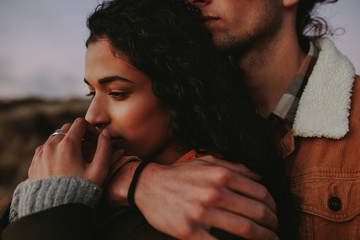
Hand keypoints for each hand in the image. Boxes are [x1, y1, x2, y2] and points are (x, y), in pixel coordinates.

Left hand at [28, 118, 113, 186]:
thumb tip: (105, 133)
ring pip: (54, 137)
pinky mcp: (34, 163)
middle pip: (66, 128)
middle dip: (78, 134)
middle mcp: (52, 146)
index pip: (79, 123)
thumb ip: (105, 148)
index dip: (90, 129)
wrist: (57, 210)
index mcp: (68, 145)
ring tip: (75, 156)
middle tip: (86, 147)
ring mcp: (41, 154)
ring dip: (66, 141)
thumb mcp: (99, 170)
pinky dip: (54, 150)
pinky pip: (44, 149)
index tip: (95, 139)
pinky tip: (62, 163)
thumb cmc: (81, 190)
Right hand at [107, 156, 278, 239]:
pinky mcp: (190, 232)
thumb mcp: (207, 162)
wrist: (149, 185)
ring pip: (245, 229)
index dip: (273, 205)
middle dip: (272, 223)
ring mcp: (202, 213)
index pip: (260, 192)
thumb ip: (235, 167)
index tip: (275, 212)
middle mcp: (214, 192)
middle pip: (256, 212)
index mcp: (221, 174)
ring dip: (264, 237)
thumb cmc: (180, 174)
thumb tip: (260, 177)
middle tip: (276, 228)